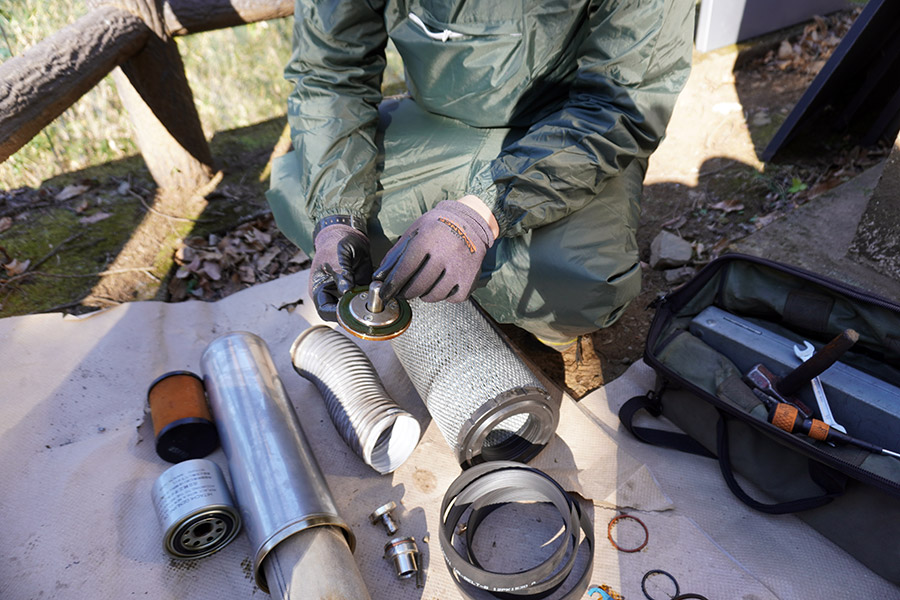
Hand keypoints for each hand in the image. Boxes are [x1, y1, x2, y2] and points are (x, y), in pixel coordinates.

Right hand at [309, 221, 372, 320]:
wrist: (348, 234)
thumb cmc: (337, 243)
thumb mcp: (339, 256)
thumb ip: (343, 274)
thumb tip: (345, 292)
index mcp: (320, 289)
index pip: (325, 310)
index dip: (336, 315)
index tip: (349, 313)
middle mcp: (333, 295)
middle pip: (340, 314)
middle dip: (354, 313)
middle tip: (367, 307)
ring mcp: (346, 294)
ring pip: (355, 309)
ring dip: (365, 306)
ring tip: (374, 298)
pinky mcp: (359, 290)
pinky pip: (366, 300)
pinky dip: (373, 299)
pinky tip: (379, 293)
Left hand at [374, 200, 493, 302]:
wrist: (471, 220)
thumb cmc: (438, 226)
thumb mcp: (415, 230)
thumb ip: (397, 252)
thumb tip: (381, 275)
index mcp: (428, 239)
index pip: (405, 269)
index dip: (392, 284)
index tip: (386, 293)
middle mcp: (445, 252)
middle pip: (419, 285)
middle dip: (407, 293)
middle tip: (403, 292)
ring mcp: (460, 266)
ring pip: (435, 295)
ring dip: (425, 296)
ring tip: (423, 288)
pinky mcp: (471, 276)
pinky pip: (453, 298)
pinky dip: (445, 296)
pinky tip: (441, 287)